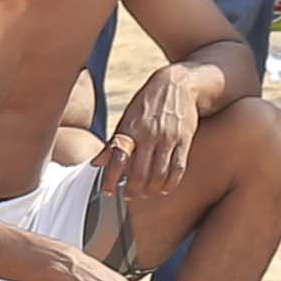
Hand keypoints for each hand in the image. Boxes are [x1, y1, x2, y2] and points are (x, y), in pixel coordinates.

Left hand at [102, 58, 214, 190]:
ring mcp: (168, 138)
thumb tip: (96, 163)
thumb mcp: (126, 118)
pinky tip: (164, 188)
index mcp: (131, 129)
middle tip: (129, 196)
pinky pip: (178, 168)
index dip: (110, 178)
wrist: (177, 84)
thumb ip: (113, 142)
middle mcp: (148, 134)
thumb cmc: (147, 104)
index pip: (117, 158)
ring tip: (146, 193)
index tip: (107, 191)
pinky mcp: (184, 140)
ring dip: (151, 189)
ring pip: (159, 174)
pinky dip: (170, 183)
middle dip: (133, 190)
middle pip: (139, 172)